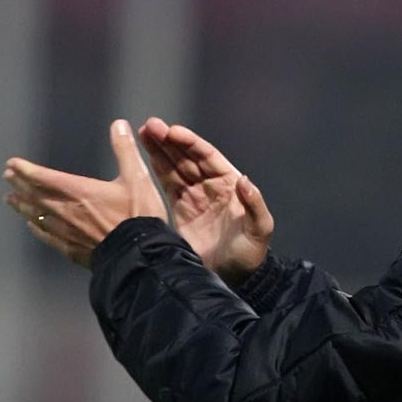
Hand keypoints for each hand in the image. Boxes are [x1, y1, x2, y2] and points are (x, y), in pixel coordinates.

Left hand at [3, 119, 167, 267]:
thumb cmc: (139, 215)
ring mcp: (66, 232)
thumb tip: (118, 124)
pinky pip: (47, 236)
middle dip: (20, 184)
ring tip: (10, 199)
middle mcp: (66, 210)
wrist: (139, 254)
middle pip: (35, 195)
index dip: (26, 170)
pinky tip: (32, 226)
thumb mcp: (138, 178)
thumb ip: (125, 150)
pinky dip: (37, 228)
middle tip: (7, 176)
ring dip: (22, 205)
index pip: (44, 178)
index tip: (12, 163)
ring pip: (37, 216)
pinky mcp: (71, 249)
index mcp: (79, 191)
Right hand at [137, 117, 273, 283]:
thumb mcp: (259, 229)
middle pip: (187, 156)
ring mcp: (194, 195)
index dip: (190, 143)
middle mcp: (211, 185)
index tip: (172, 131)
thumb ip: (255, 205)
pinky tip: (143, 155)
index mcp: (229, 183)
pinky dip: (155, 169)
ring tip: (142, 132)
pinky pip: (166, 184)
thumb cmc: (250, 252)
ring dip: (159, 149)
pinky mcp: (180, 209)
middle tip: (149, 125)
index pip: (207, 156)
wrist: (234, 276)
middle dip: (169, 140)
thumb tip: (244, 181)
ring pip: (174, 166)